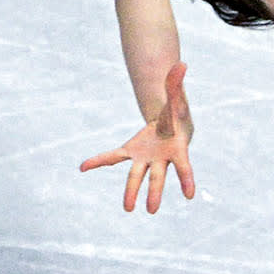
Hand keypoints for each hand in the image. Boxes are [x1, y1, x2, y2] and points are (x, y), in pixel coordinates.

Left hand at [80, 63, 197, 213]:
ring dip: (131, 192)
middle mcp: (160, 158)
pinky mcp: (131, 152)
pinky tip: (83, 166)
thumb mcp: (176, 97)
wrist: (171, 122)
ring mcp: (145, 158)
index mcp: (176, 148)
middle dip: (154, 192)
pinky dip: (99, 160)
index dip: (186, 179)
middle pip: (157, 177)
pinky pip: (113, 157)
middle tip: (151, 210)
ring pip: (137, 176)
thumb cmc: (177, 113)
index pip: (183, 165)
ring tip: (128, 209)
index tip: (189, 194)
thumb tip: (180, 63)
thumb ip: (176, 82)